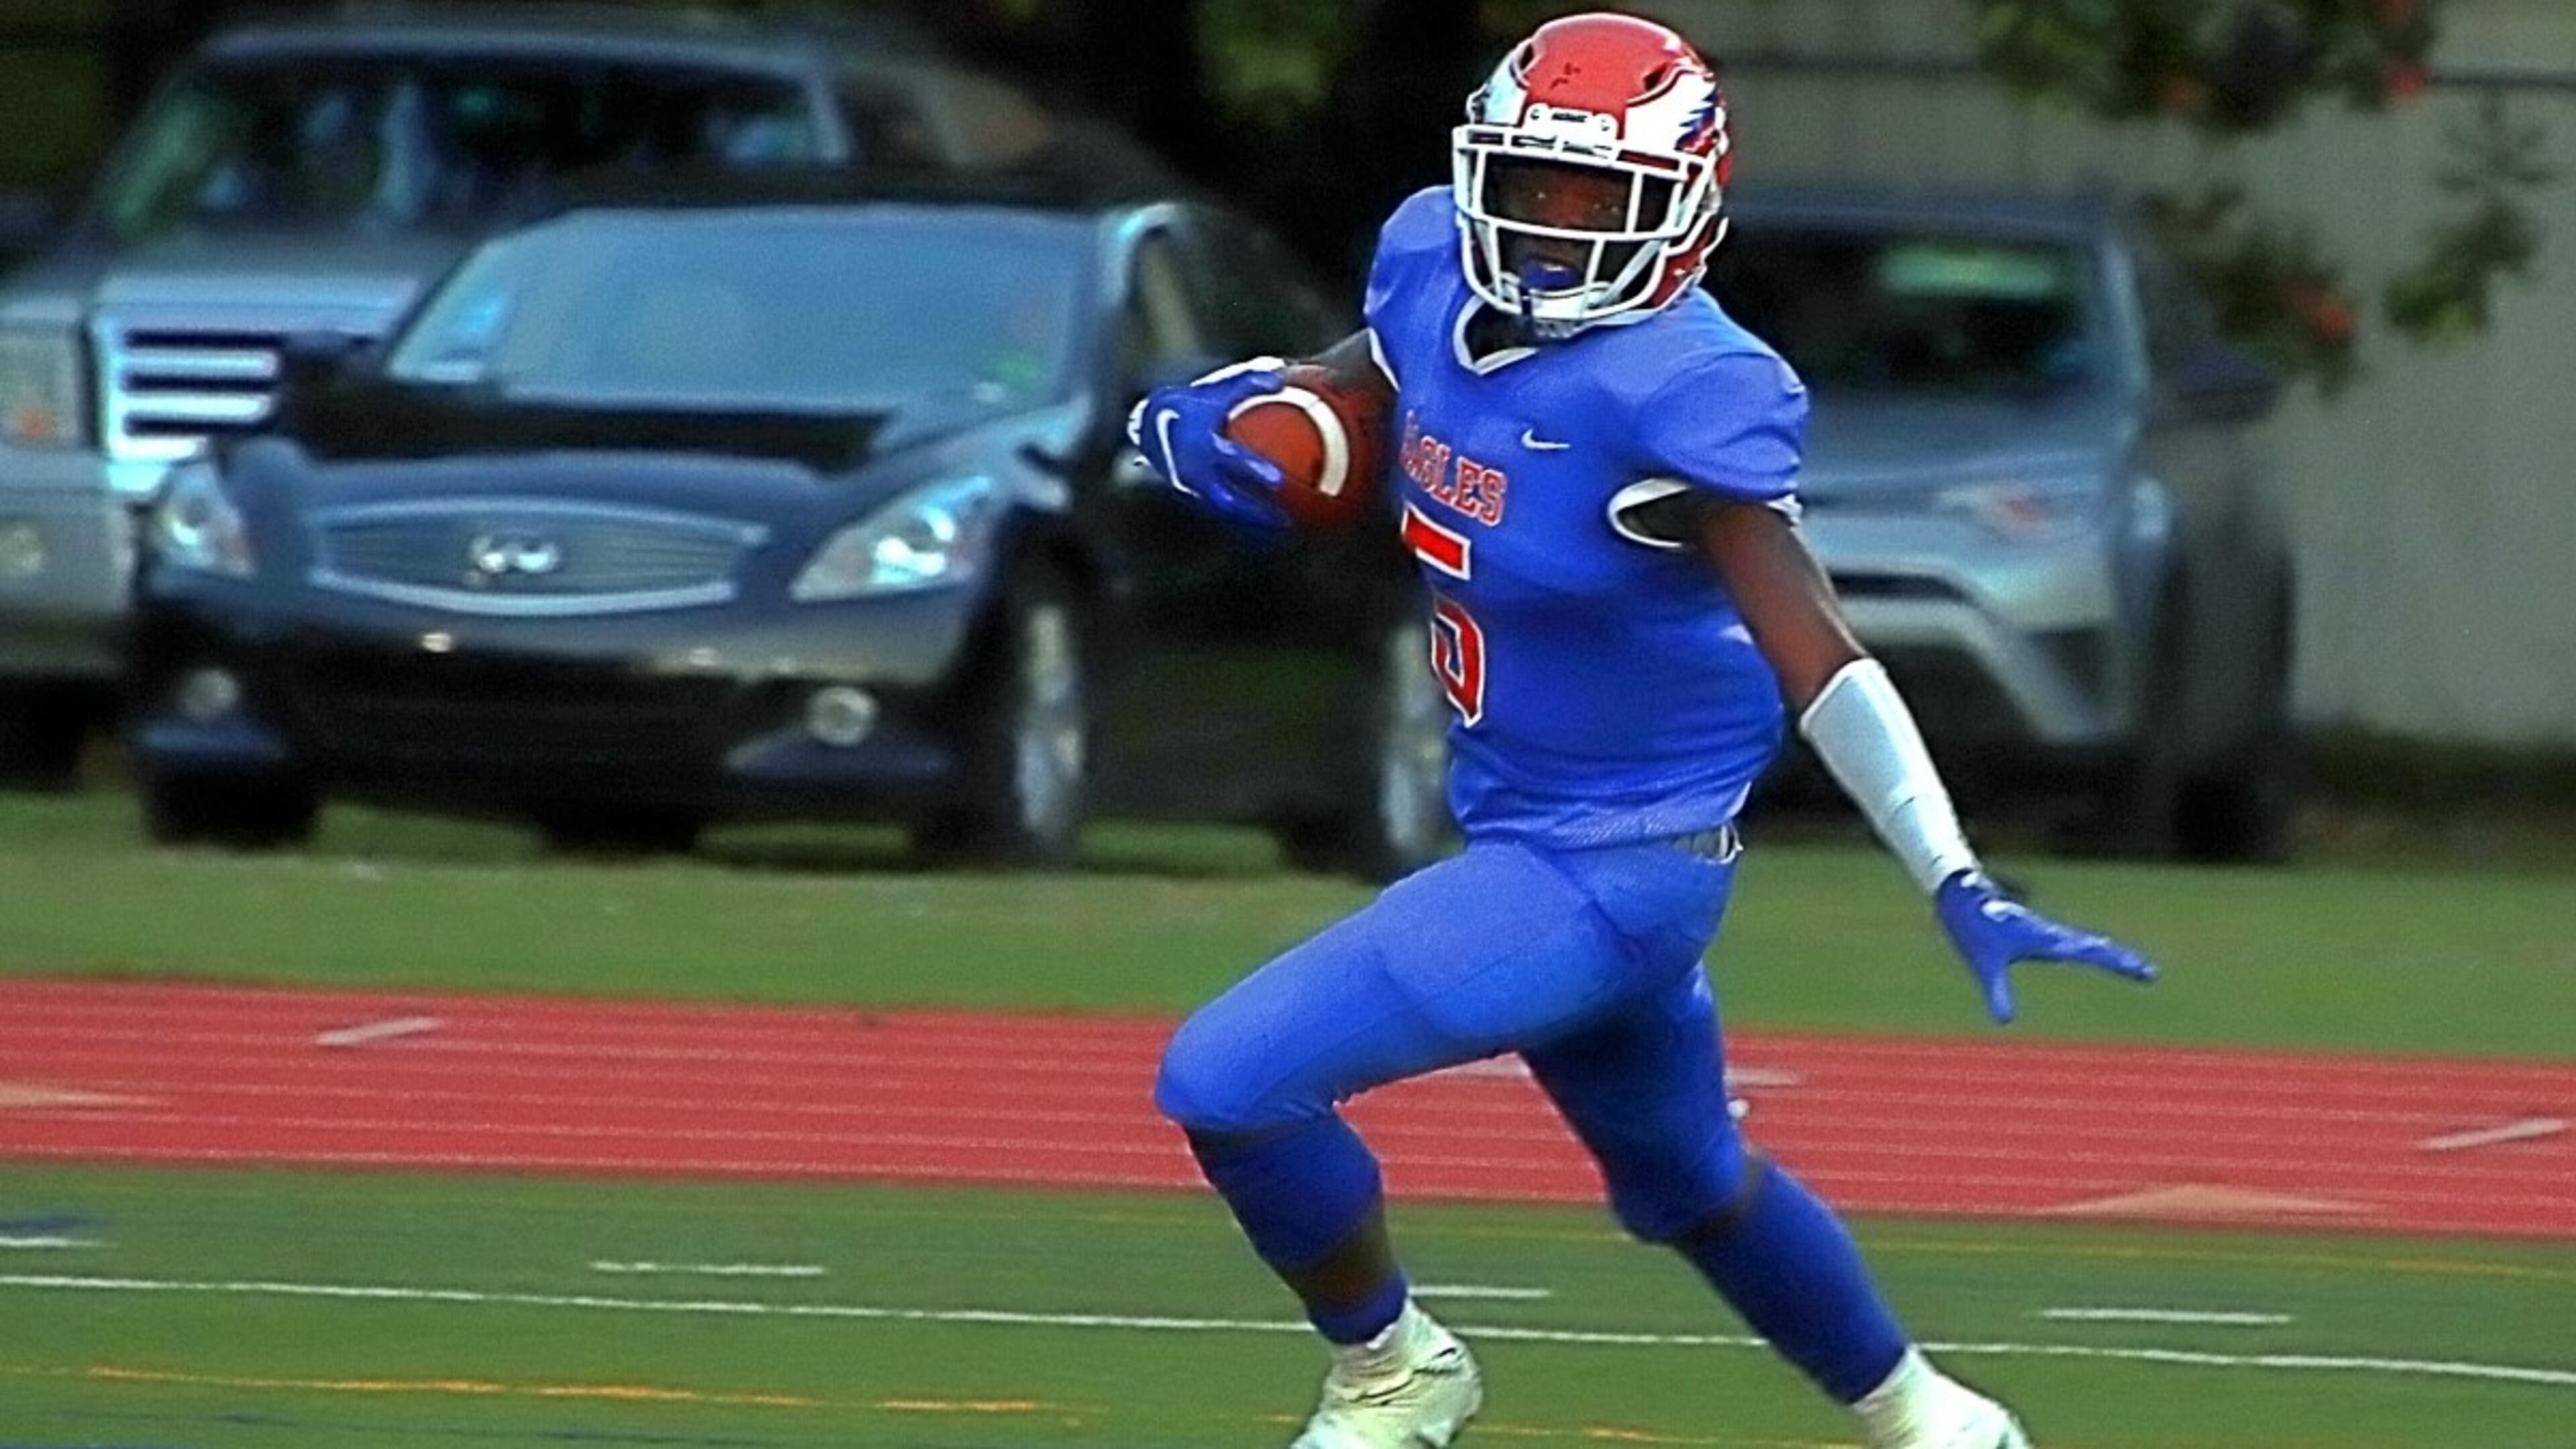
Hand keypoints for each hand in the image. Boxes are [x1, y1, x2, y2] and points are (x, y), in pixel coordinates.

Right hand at [1125, 358, 1291, 534]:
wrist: (1155, 427)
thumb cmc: (1194, 406)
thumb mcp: (1217, 392)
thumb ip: (1248, 383)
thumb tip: (1280, 377)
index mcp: (1204, 446)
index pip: (1231, 461)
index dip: (1254, 470)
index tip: (1278, 481)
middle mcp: (1197, 472)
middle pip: (1229, 500)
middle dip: (1255, 514)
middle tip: (1285, 520)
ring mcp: (1194, 490)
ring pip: (1226, 515)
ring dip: (1252, 526)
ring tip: (1283, 531)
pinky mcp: (1195, 499)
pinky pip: (1223, 515)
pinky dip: (1243, 525)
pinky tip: (1267, 534)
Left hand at [1934, 869, 2156, 1023]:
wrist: (1958, 893)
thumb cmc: (1973, 926)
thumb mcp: (1985, 965)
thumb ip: (1996, 992)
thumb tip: (2004, 1022)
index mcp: (2047, 939)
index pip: (2093, 953)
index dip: (2120, 964)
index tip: (2148, 973)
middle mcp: (2050, 933)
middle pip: (2094, 947)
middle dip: (2120, 960)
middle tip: (2148, 972)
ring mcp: (2041, 930)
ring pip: (2081, 941)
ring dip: (2104, 951)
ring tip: (2124, 962)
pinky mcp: (2029, 929)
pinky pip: (2064, 940)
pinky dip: (2082, 946)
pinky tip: (2080, 949)